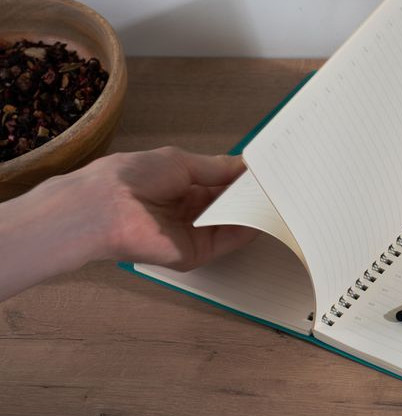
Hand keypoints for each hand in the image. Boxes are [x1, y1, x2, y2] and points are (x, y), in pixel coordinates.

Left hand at [0, 148, 256, 301]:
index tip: (269, 170)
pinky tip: (266, 214)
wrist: (105, 208)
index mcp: (181, 184)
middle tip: (282, 184)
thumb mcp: (181, 162)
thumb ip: (217, 167)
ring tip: (281, 197)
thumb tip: (247, 166)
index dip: (243, 177)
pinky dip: (248, 229)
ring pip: (233, 222)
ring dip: (255, 211)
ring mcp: (193, 233)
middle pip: (229, 203)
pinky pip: (227, 241)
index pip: (221, 182)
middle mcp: (189, 209)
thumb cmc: (135, 177)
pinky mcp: (195, 253)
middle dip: (253, 194)